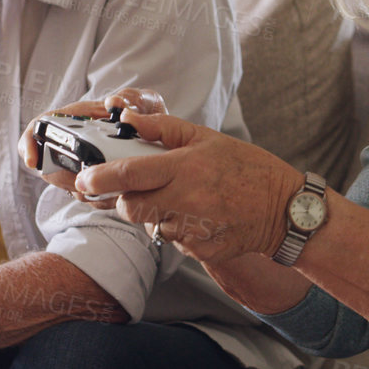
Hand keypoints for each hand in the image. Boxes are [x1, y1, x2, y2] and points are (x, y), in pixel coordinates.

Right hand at [18, 87, 168, 208]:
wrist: (164, 134)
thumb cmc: (145, 113)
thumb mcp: (142, 101)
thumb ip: (130, 100)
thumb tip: (113, 103)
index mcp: (77, 117)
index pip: (41, 126)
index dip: (30, 142)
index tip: (32, 160)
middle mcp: (74, 140)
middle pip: (48, 162)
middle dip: (60, 177)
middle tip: (82, 182)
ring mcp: (82, 162)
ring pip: (67, 183)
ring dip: (82, 190)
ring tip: (106, 187)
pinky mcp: (94, 180)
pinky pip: (87, 195)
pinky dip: (98, 198)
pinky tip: (115, 194)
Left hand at [75, 109, 300, 266]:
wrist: (284, 210)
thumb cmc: (247, 169)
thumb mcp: (206, 138)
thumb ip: (163, 128)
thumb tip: (128, 118)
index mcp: (184, 168)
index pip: (129, 175)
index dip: (98, 179)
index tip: (83, 179)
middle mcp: (186, 200)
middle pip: (130, 208)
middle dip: (126, 200)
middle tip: (142, 190)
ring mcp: (193, 230)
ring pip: (151, 225)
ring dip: (156, 214)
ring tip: (185, 200)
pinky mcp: (200, 251)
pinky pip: (173, 240)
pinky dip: (178, 229)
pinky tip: (199, 216)